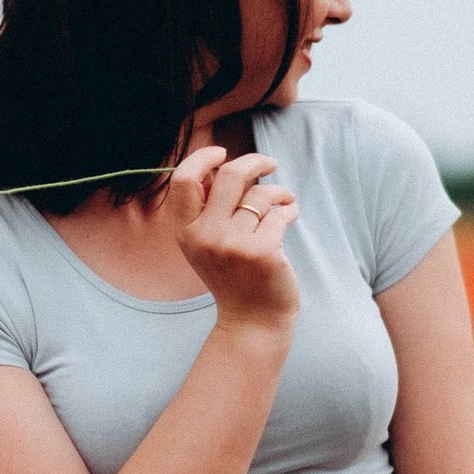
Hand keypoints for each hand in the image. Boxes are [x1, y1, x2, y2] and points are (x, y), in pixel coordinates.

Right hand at [164, 147, 300, 334]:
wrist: (252, 321)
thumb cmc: (233, 276)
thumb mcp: (207, 244)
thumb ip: (209, 209)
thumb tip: (224, 165)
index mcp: (185, 231)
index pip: (182, 179)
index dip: (203, 158)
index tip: (222, 152)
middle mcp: (205, 236)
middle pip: (230, 175)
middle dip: (255, 161)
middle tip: (269, 163)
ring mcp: (233, 245)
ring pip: (261, 195)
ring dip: (279, 192)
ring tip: (285, 200)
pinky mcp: (262, 252)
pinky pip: (280, 213)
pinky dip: (290, 210)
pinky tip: (290, 216)